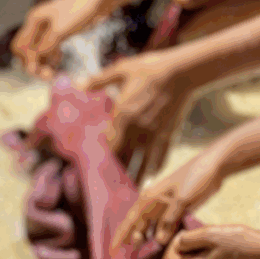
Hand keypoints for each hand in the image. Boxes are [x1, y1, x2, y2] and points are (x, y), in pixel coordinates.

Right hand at [12, 0, 108, 79]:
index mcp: (34, 20)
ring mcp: (49, 27)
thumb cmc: (80, 11)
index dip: (27, 61)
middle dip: (33, 64)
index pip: (19, 46)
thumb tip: (31, 66)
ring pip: (38, 49)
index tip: (39, 72)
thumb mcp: (60, 31)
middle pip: (26, 49)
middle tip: (47, 76)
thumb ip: (45, 48)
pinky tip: (58, 60)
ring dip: (42, 62)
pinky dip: (51, 56)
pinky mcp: (60, 30)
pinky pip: (49, 47)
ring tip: (52, 74)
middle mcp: (38, 23)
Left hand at [83, 52, 194, 188]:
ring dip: (135, 177)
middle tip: (108, 185)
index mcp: (122, 116)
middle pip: (124, 158)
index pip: (109, 144)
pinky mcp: (169, 134)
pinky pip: (161, 157)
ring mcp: (155, 134)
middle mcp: (138, 130)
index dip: (101, 156)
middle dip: (116, 172)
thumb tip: (77, 84)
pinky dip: (155, 167)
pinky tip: (152, 174)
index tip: (94, 165)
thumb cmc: (151, 68)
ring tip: (129, 190)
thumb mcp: (122, 69)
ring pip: (142, 163)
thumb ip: (98, 80)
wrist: (182, 71)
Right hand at [110, 148, 223, 250]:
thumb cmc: (195, 178)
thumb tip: (158, 240)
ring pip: (151, 226)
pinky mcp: (177, 209)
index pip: (130, 221)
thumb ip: (169, 219)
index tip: (112, 250)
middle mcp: (153, 203)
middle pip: (138, 225)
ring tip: (144, 255)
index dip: (121, 236)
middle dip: (133, 240)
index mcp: (149, 198)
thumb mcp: (182, 199)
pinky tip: (163, 245)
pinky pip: (165, 225)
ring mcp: (165, 206)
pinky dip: (162, 235)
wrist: (212, 166)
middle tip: (132, 257)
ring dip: (147, 238)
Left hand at [163, 224, 259, 258]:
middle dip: (190, 248)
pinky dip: (214, 258)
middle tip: (206, 234)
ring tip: (219, 240)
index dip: (173, 245)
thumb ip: (188, 238)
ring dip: (203, 252)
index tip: (188, 233)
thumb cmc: (239, 241)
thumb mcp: (210, 233)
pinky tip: (228, 249)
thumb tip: (177, 243)